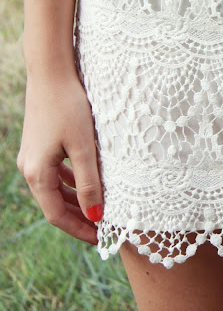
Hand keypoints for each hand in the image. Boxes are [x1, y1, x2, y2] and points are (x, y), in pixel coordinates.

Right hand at [17, 72, 102, 244]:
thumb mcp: (84, 147)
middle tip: (104, 227)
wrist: (52, 74)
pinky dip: (71, 182)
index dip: (80, 229)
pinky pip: (55, 173)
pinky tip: (88, 182)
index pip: (57, 215)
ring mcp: (33, 156)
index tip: (101, 237)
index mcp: (37, 173)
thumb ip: (90, 182)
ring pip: (55, 189)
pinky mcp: (41, 145)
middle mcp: (30, 168)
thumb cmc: (69, 108)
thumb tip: (95, 215)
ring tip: (100, 208)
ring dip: (76, 200)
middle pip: (54, 204)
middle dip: (79, 217)